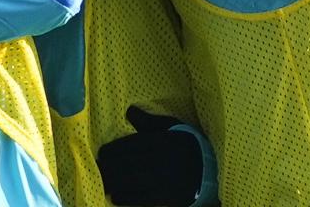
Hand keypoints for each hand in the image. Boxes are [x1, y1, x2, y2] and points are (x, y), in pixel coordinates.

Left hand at [96, 106, 213, 206]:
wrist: (212, 172)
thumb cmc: (188, 145)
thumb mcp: (172, 127)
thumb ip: (149, 121)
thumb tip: (128, 111)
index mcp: (163, 141)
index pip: (132, 145)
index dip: (114, 150)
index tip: (102, 153)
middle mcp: (162, 160)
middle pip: (129, 163)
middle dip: (110, 167)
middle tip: (97, 168)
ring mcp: (164, 179)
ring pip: (132, 181)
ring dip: (114, 183)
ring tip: (102, 183)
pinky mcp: (167, 196)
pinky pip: (142, 198)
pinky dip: (126, 197)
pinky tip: (115, 196)